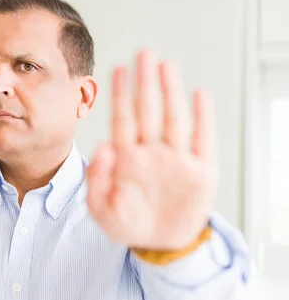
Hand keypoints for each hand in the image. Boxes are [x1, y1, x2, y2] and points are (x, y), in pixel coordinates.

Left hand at [85, 50, 218, 250]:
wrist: (158, 245)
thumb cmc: (128, 224)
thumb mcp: (101, 209)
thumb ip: (97, 180)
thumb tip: (103, 147)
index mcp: (127, 159)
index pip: (123, 119)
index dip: (121, 95)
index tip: (118, 69)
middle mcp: (151, 153)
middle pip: (149, 111)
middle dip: (146, 83)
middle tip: (144, 53)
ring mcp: (176, 160)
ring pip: (174, 118)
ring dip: (171, 92)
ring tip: (167, 66)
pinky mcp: (200, 171)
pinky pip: (202, 140)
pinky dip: (202, 118)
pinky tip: (199, 95)